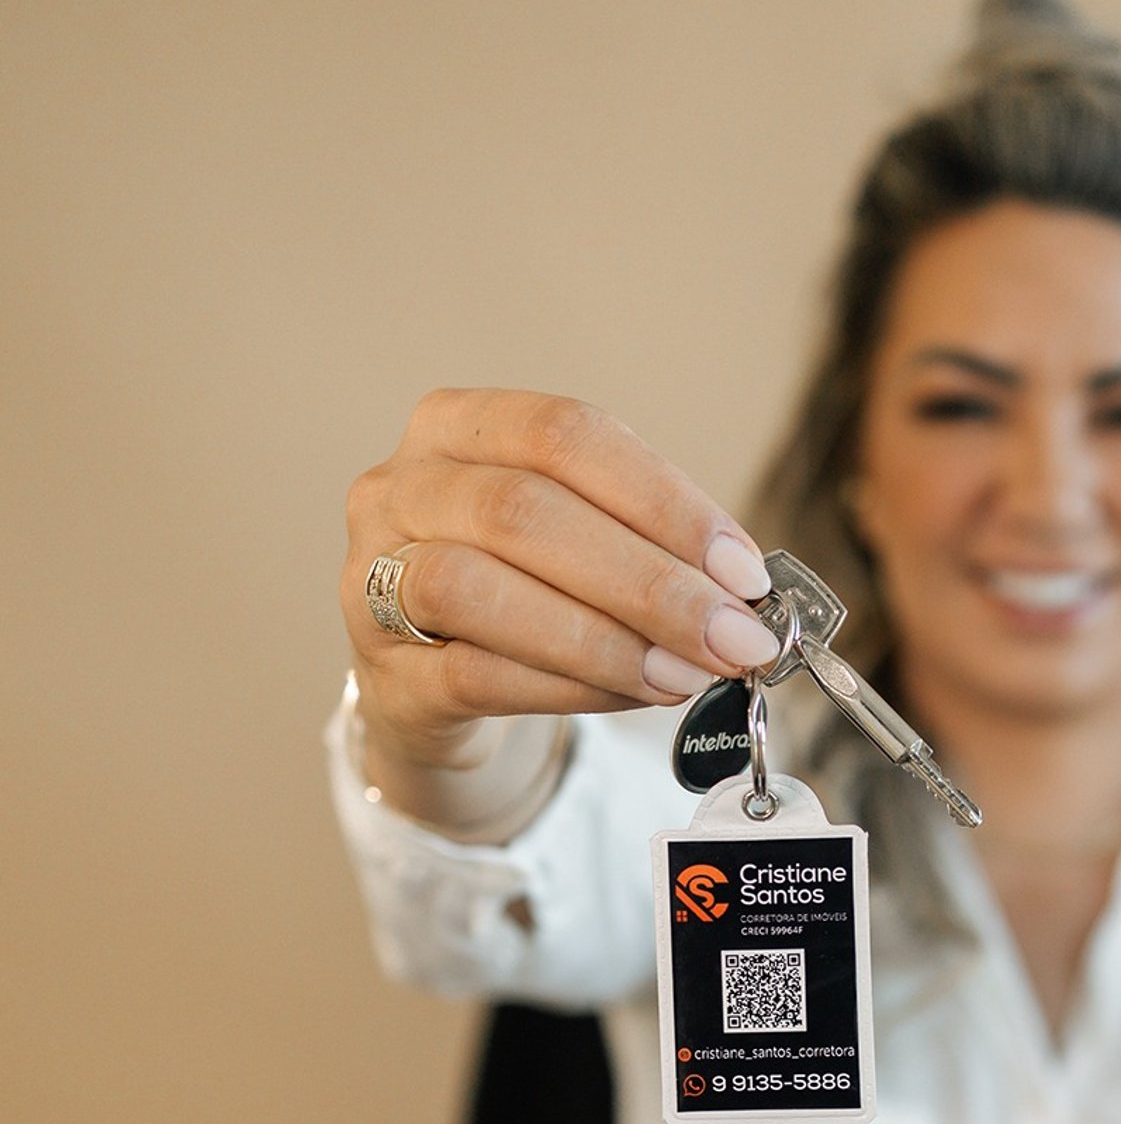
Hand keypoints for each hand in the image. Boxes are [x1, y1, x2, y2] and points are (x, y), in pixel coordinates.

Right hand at [340, 387, 781, 771]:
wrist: (436, 687)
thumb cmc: (526, 592)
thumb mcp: (581, 542)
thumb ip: (649, 547)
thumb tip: (745, 594)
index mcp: (459, 425)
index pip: (567, 435)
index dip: (664, 501)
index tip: (744, 570)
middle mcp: (400, 487)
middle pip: (524, 513)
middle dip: (649, 582)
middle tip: (735, 639)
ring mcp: (371, 577)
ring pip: (477, 589)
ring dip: (604, 638)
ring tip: (687, 675)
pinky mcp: (381, 671)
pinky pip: (472, 673)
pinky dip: (568, 687)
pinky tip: (634, 697)